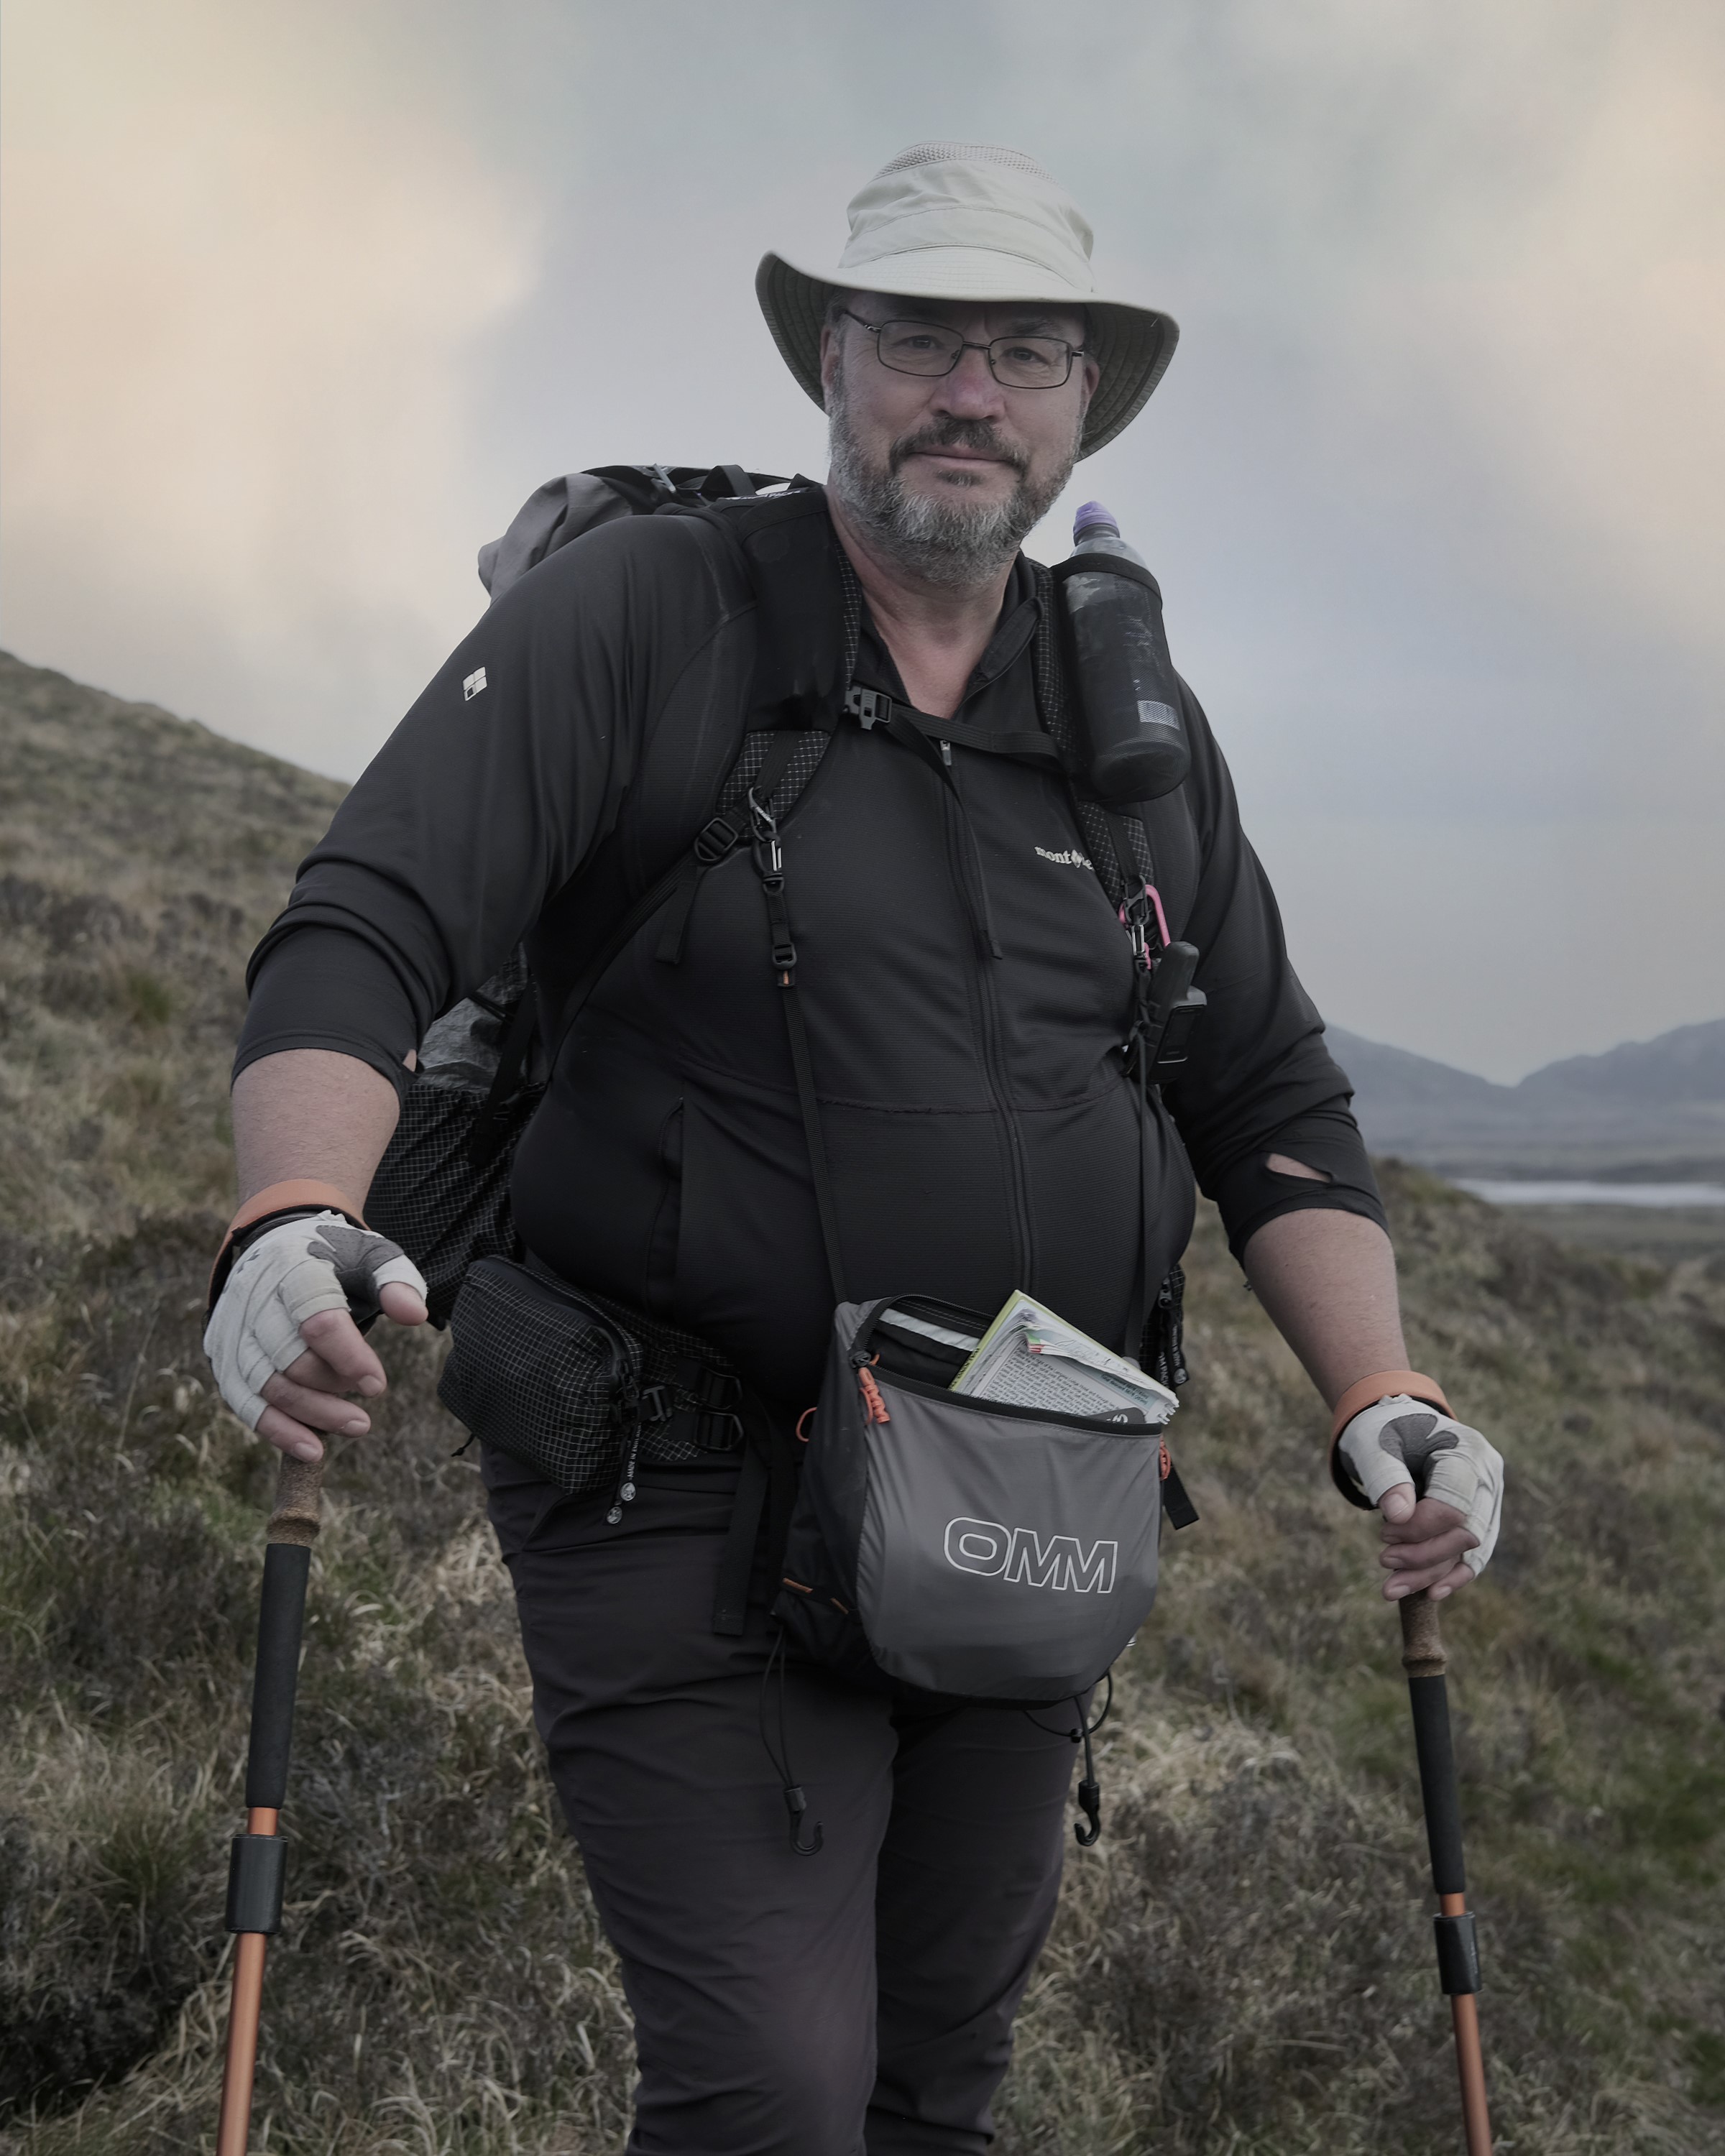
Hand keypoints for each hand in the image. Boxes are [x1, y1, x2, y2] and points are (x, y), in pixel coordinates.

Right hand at [204, 1213, 427, 1461]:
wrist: (278, 1244)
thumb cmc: (336, 1257)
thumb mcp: (372, 1255)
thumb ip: (396, 1281)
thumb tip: (415, 1315)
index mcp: (295, 1268)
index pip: (317, 1320)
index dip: (348, 1357)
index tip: (377, 1387)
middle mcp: (256, 1299)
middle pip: (289, 1359)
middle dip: (330, 1392)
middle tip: (365, 1417)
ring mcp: (234, 1327)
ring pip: (265, 1385)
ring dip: (309, 1416)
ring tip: (355, 1428)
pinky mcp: (223, 1352)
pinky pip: (242, 1400)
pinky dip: (275, 1428)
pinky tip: (310, 1450)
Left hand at [1335, 1396, 1503, 1600]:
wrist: (1400, 1424)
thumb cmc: (1385, 1430)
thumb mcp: (1376, 1443)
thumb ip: (1386, 1474)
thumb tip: (1398, 1515)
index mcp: (1467, 1451)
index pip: (1454, 1506)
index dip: (1419, 1529)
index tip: (1384, 1532)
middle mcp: (1489, 1477)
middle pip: (1468, 1532)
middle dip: (1424, 1556)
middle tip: (1383, 1561)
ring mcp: (1490, 1499)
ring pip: (1471, 1549)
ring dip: (1432, 1573)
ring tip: (1391, 1589)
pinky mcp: (1482, 1516)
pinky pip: (1475, 1554)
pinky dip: (1453, 1575)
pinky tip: (1430, 1593)